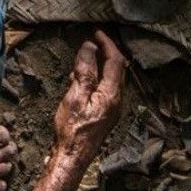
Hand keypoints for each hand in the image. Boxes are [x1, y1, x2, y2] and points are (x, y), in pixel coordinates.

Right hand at [52, 31, 124, 169]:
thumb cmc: (71, 130)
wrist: (72, 158)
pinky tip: (84, 78)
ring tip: (87, 55)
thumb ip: (85, 71)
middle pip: (118, 69)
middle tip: (95, 40)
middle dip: (108, 52)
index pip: (115, 61)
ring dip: (103, 64)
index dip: (107, 44)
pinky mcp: (107, 114)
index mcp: (111, 94)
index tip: (96, 32)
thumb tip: (90, 47)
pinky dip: (99, 76)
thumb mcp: (75, 96)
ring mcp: (113, 109)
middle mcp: (117, 101)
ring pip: (113, 78)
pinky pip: (107, 88)